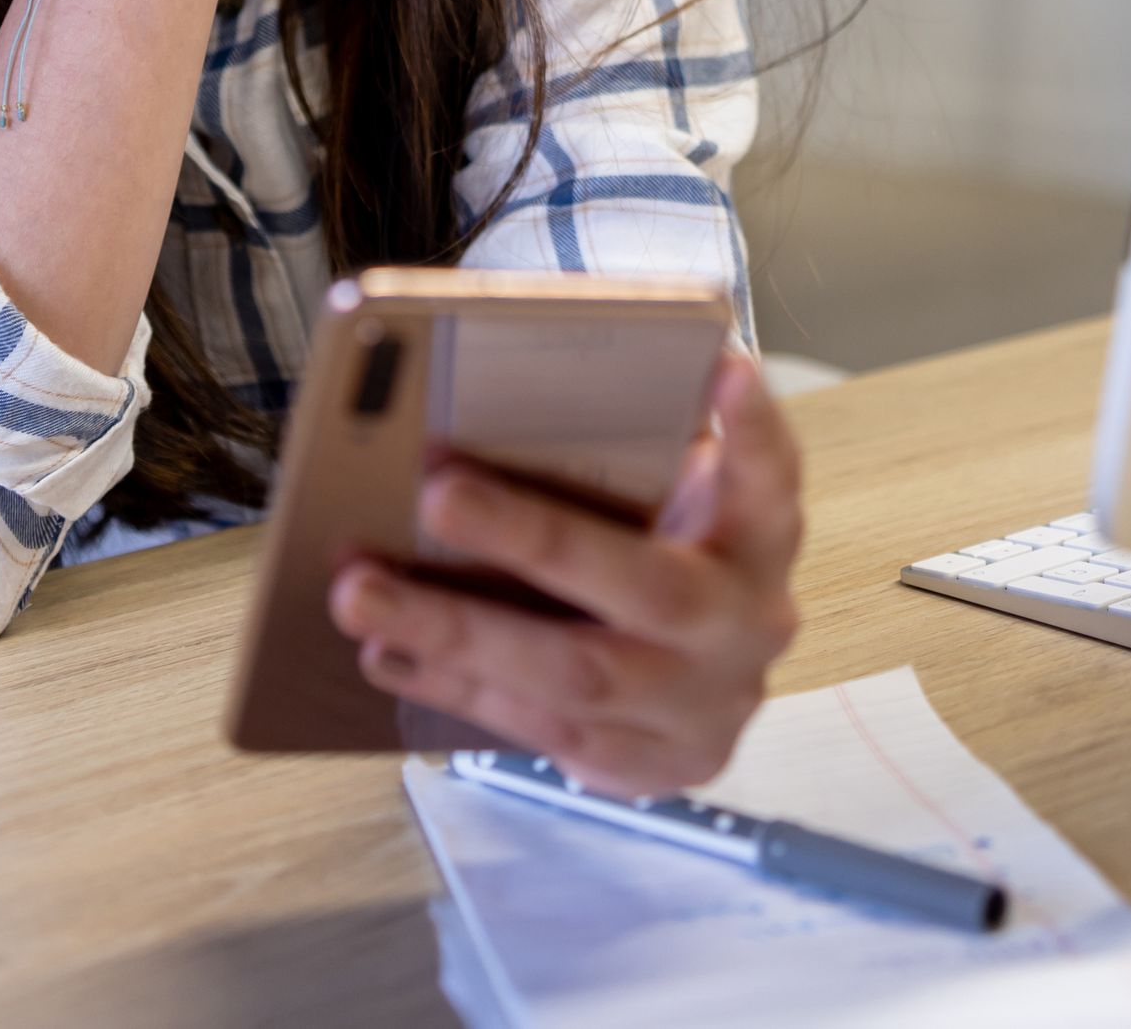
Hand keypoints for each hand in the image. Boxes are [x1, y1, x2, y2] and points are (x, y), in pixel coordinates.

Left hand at [329, 351, 804, 798]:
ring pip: (574, 675)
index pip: (770, 476)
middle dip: (534, 538)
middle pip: (647, 585)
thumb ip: (636, 450)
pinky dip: (453, 686)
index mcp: (760, 539)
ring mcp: (701, 707)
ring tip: (360, 589)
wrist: (708, 691)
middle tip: (438, 490)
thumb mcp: (678, 496)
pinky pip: (537, 728)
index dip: (754, 428)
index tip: (723, 365)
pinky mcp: (646, 765)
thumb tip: (512, 388)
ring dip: (457, 629)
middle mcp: (744, 624)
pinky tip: (386, 648)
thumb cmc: (668, 554)